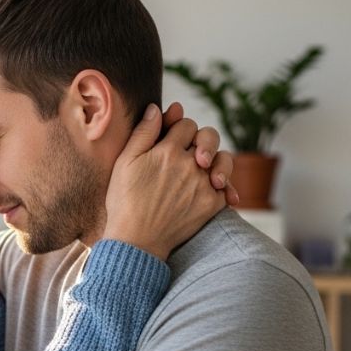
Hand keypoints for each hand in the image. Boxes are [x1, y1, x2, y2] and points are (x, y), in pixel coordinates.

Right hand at [102, 103, 227, 259]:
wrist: (136, 241)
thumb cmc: (124, 202)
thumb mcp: (124, 163)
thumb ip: (143, 133)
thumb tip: (156, 109)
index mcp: (167, 151)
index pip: (186, 124)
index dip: (179, 127)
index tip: (173, 136)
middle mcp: (189, 165)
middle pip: (208, 137)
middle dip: (202, 140)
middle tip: (193, 152)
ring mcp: (203, 185)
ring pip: (224, 160)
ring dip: (217, 160)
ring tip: (206, 168)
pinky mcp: (211, 205)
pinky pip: (226, 187)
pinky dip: (222, 186)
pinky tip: (214, 189)